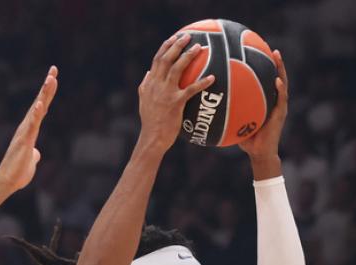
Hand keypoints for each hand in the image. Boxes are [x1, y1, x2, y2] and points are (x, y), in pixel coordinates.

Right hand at [0, 67, 58, 193]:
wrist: (7, 182)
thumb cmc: (18, 172)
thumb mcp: (31, 161)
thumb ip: (33, 154)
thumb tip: (36, 153)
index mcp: (30, 129)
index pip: (41, 107)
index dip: (47, 93)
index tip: (53, 77)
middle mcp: (27, 127)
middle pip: (39, 102)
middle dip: (47, 86)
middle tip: (53, 69)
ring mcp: (25, 132)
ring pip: (36, 109)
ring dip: (43, 94)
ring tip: (50, 79)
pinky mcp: (25, 141)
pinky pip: (32, 125)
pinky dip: (35, 114)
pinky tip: (40, 104)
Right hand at [138, 33, 213, 151]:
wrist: (152, 137)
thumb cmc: (151, 121)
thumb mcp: (143, 101)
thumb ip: (145, 85)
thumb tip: (148, 73)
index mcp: (150, 83)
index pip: (157, 60)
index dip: (165, 47)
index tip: (174, 38)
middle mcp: (157, 85)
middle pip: (166, 59)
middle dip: (177, 45)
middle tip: (188, 36)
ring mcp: (166, 93)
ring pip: (177, 69)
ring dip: (188, 57)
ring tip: (199, 48)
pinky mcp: (176, 103)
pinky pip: (191, 90)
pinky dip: (202, 83)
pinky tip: (212, 78)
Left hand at [238, 49, 288, 161]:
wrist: (259, 154)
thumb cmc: (246, 139)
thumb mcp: (236, 120)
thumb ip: (229, 109)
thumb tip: (208, 100)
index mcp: (265, 100)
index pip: (265, 80)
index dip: (263, 67)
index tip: (258, 53)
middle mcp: (274, 101)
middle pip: (276, 77)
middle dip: (275, 63)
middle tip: (271, 49)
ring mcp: (279, 107)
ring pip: (282, 84)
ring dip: (281, 69)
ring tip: (277, 56)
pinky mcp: (280, 115)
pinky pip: (281, 100)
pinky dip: (280, 90)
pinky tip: (277, 81)